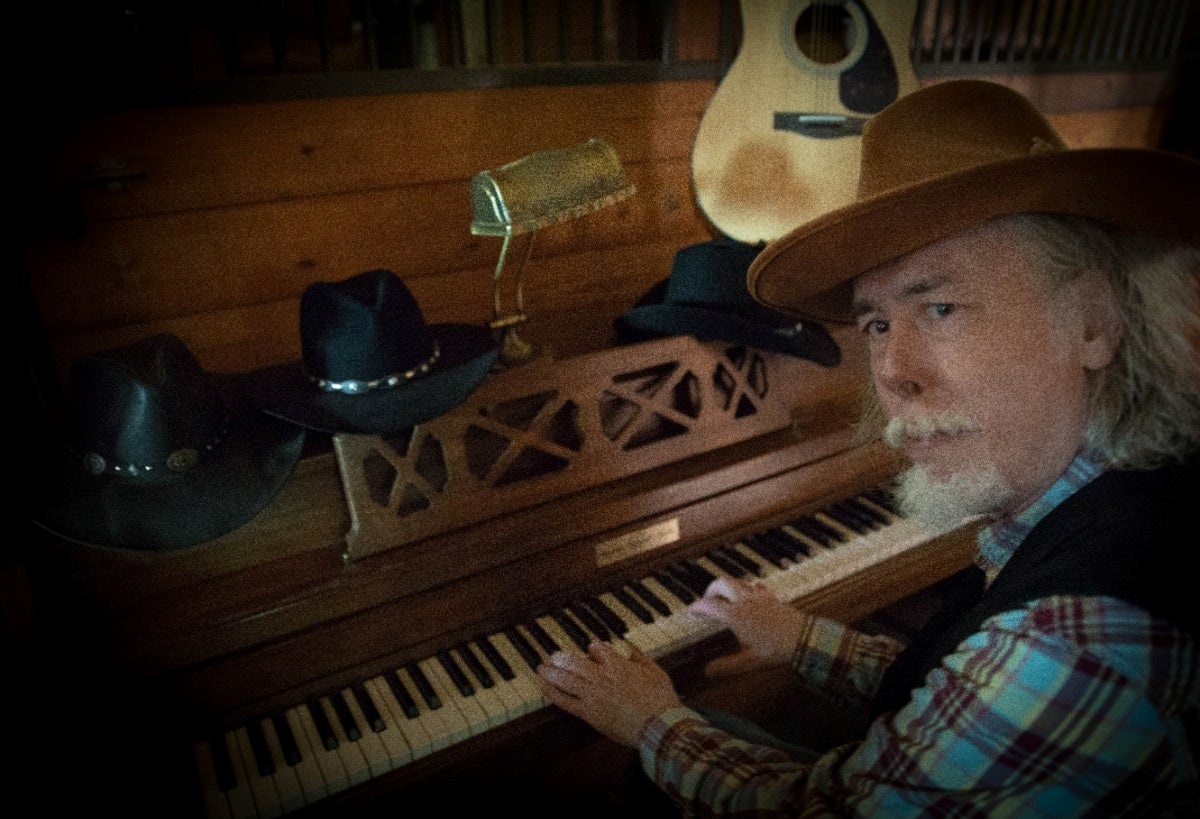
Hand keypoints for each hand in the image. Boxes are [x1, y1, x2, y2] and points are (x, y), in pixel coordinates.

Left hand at [536, 641, 681, 746]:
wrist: (658, 725)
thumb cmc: (660, 700)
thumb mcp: (655, 671)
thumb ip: (641, 657)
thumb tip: (631, 648)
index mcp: (618, 665)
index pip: (598, 649)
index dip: (592, 646)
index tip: (589, 645)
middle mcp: (602, 677)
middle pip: (575, 662)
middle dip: (561, 658)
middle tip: (552, 656)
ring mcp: (594, 695)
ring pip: (566, 679)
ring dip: (551, 672)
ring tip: (541, 667)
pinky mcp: (590, 713)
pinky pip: (566, 701)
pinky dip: (552, 693)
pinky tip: (544, 687)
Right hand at [688, 576, 806, 676]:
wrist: (803, 637)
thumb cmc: (776, 649)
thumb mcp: (749, 662)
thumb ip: (727, 666)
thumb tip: (708, 671)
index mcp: (735, 615)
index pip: (709, 605)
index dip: (697, 607)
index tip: (691, 611)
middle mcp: (744, 601)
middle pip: (721, 582)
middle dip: (710, 588)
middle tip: (707, 599)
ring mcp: (758, 596)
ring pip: (737, 580)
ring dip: (728, 586)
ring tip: (725, 597)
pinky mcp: (771, 596)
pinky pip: (754, 584)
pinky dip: (746, 587)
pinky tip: (749, 596)